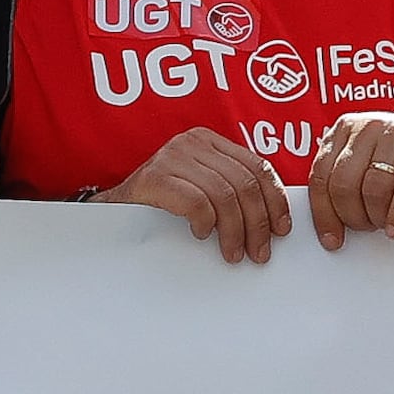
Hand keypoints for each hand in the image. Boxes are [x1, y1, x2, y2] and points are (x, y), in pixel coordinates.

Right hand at [108, 124, 290, 262]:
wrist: (112, 211)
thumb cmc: (161, 204)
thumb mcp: (201, 188)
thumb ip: (231, 190)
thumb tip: (273, 219)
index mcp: (210, 141)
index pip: (258, 167)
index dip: (276, 200)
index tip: (281, 230)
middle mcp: (193, 142)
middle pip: (245, 184)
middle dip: (258, 223)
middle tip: (259, 252)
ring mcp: (172, 156)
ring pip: (225, 195)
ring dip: (235, 230)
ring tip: (233, 252)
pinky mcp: (155, 176)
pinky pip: (196, 201)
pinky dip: (206, 222)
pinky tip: (203, 235)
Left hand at [303, 107, 393, 249]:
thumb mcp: (371, 158)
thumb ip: (347, 176)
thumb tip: (327, 220)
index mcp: (346, 128)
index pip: (320, 176)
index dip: (323, 213)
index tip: (330, 238)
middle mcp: (369, 127)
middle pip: (343, 184)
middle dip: (351, 217)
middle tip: (364, 228)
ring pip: (372, 190)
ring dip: (375, 218)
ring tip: (383, 226)